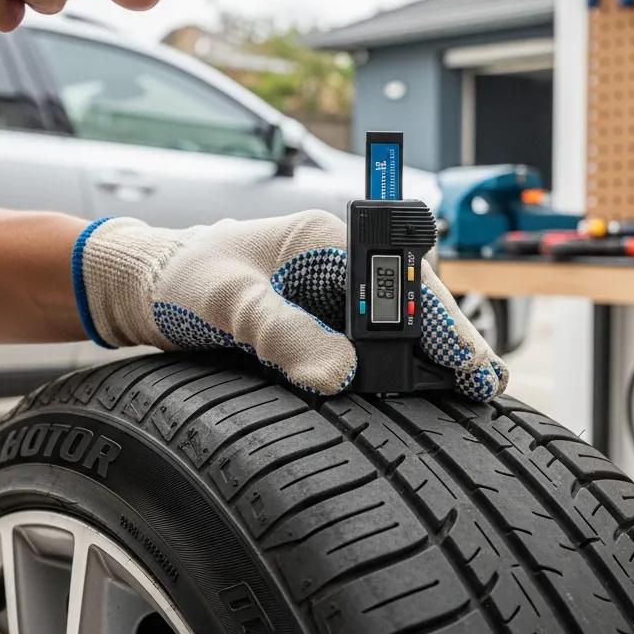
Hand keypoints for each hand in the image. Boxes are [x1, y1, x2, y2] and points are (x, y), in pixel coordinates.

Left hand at [73, 210, 507, 399]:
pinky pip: (371, 343)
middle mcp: (339, 264)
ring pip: (397, 326)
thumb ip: (281, 332)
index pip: (403, 280)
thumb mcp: (227, 303)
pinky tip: (417, 392)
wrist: (147, 287)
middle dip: (449, 344)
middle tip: (486, 388)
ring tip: (466, 394)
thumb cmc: (181, 279)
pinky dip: (396, 367)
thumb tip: (343, 375)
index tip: (468, 366)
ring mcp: (333, 293)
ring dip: (427, 358)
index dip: (440, 325)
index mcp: (326, 239)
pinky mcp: (322, 320)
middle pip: (412, 303)